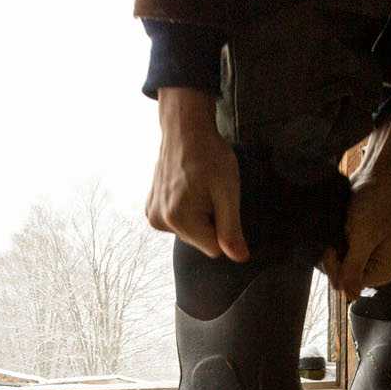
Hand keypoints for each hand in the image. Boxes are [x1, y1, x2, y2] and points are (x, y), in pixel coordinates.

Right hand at [145, 87, 248, 260]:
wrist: (185, 130)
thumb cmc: (210, 156)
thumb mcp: (228, 192)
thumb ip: (231, 229)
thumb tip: (240, 259)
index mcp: (178, 219)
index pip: (214, 249)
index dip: (223, 226)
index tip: (218, 200)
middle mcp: (160, 221)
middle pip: (200, 241)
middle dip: (210, 220)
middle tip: (209, 191)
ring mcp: (152, 215)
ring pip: (190, 232)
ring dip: (199, 215)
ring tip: (197, 187)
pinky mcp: (151, 209)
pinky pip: (178, 222)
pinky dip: (187, 209)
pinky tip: (186, 188)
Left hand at [324, 100, 390, 295]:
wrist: (376, 178)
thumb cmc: (375, 206)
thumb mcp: (363, 238)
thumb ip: (353, 267)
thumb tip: (348, 296)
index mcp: (382, 272)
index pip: (349, 284)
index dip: (337, 268)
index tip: (333, 248)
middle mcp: (373, 269)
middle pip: (341, 275)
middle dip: (332, 257)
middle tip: (338, 232)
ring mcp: (362, 257)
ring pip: (335, 263)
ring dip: (330, 247)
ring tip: (338, 227)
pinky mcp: (352, 244)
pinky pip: (335, 252)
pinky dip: (330, 241)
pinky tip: (333, 229)